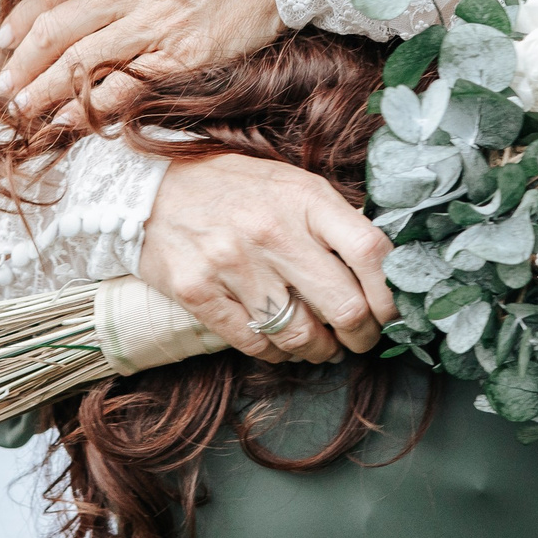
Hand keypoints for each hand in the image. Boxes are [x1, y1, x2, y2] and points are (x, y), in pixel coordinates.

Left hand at [0, 0, 278, 119]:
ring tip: (21, 110)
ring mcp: (154, 25)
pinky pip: (124, 87)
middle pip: (56, 32)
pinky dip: (91, 106)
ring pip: (80, 62)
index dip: (20, 20)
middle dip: (21, 65)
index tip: (3, 41)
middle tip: (1, 91)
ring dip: (43, 90)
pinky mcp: (182, 56)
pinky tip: (69, 120)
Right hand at [139, 155, 394, 362]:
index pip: (370, 251)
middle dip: (361, 335)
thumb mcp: (290, 184)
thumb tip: (381, 267)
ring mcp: (232, 264)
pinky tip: (278, 343)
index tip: (391, 312)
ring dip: (318, 350)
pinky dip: (274, 352)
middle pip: (343, 306)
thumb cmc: (233, 188)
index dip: (391, 293)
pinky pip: (255, 344)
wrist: (147, 189)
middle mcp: (272, 231)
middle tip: (359, 339)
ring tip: (319, 346)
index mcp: (305, 199)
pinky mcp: (197, 292)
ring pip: (300, 335)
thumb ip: (332, 220)